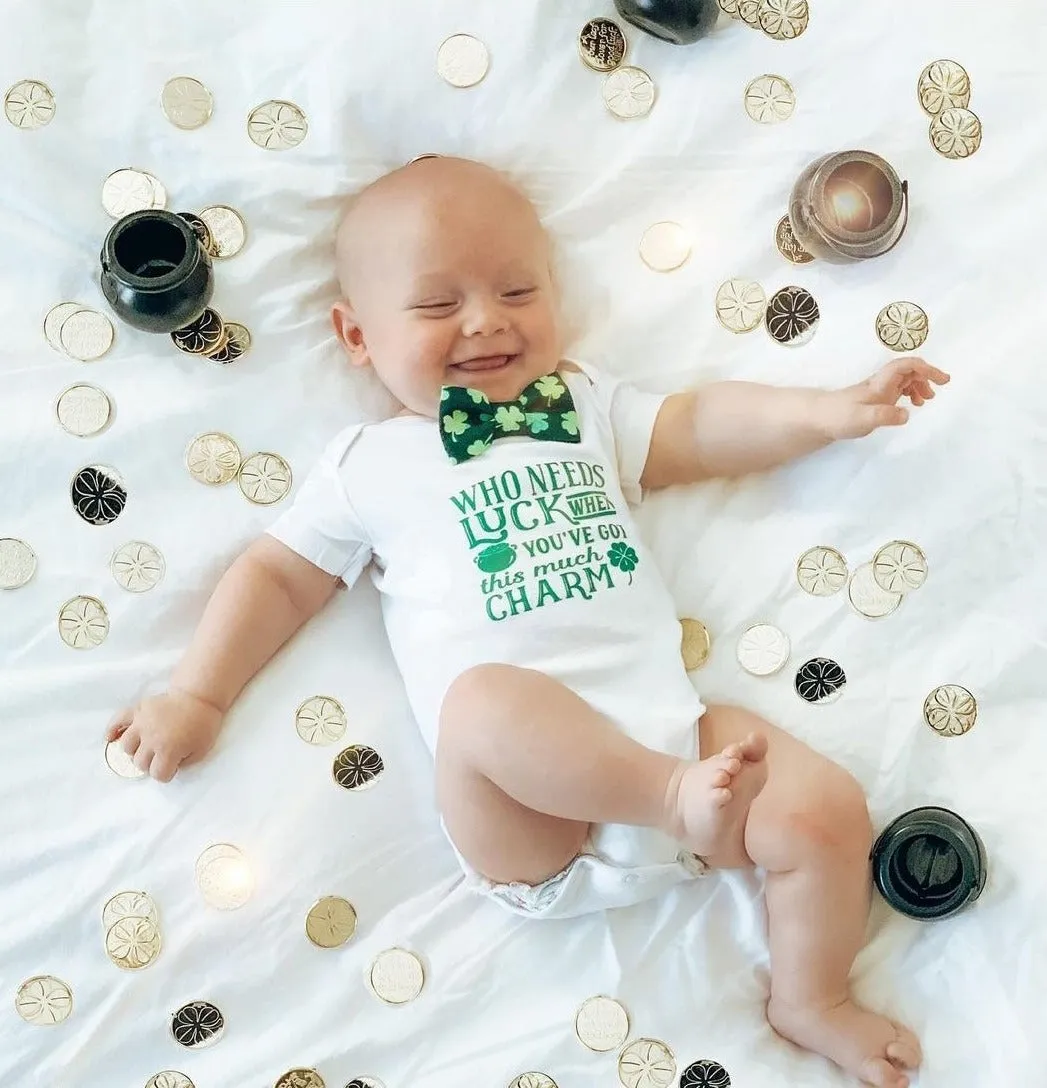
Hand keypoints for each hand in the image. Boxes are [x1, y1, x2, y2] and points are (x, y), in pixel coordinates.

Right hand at [106, 689, 223, 782]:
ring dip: (135, 751)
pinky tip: (110, 737)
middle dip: (151, 764)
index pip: (158, 774)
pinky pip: (118, 720)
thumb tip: (168, 766)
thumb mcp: (201, 750)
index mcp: (168, 750)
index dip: (166, 774)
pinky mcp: (138, 710)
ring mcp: (142, 724)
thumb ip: (183, 763)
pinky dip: (112, 729)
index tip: (171, 767)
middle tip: (160, 757)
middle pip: (140, 763)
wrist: (199, 697)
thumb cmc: (203, 724)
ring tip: (145, 747)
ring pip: (126, 746)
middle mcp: (151, 739)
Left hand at [825, 357, 950, 439]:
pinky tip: (910, 406)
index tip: (942, 380)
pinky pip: (898, 390)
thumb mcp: (863, 419)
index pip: (906, 366)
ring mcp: (878, 391)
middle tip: (934, 394)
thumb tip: (906, 414)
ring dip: (919, 386)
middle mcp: (880, 383)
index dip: (926, 369)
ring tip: (925, 401)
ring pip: (904, 380)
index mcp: (880, 383)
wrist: (818, 419)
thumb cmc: (839, 417)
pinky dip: (909, 394)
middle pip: (908, 370)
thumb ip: (885, 416)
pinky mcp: (875, 400)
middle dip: (926, 377)